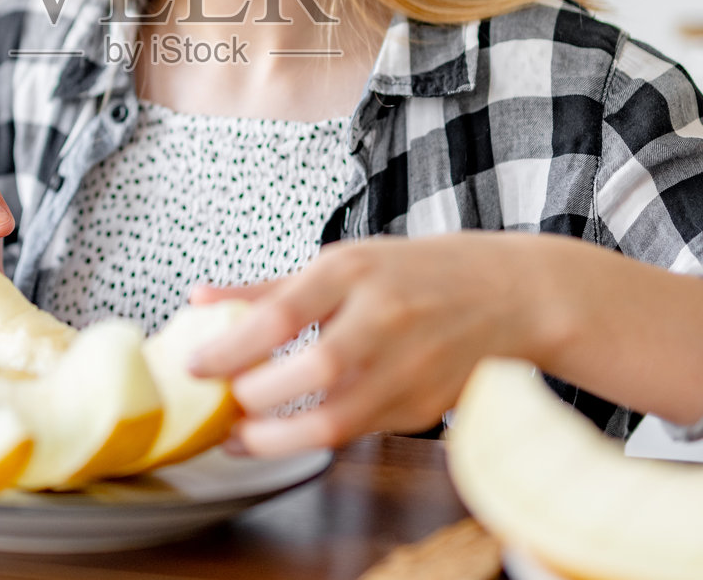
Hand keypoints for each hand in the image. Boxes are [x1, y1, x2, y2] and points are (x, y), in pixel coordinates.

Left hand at [186, 233, 548, 456]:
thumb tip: (198, 300)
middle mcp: (384, 317)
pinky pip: (357, 432)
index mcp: (355, 271)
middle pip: (312, 370)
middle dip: (255, 400)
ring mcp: (409, 367)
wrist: (508, 295)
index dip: (232, 347)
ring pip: (335, 421)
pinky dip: (316, 436)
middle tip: (222, 408)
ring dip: (277, 439)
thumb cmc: (411, 275)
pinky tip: (288, 431)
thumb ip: (267, 289)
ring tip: (241, 437)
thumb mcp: (342, 263)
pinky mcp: (421, 407)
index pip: (282, 313)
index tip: (194, 366)